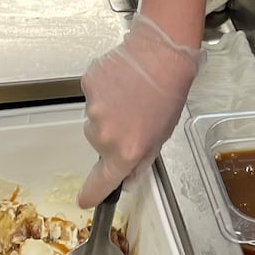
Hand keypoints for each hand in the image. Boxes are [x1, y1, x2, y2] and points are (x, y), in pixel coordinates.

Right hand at [78, 13, 202, 207]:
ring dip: (107, 109)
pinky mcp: (88, 85)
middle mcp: (106, 134)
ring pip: (94, 117)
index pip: (102, 182)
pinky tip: (121, 80)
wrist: (163, 54)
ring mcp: (94, 108)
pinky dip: (103, 89)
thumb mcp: (162, 136)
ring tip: (130, 94)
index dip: (92, 193)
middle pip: (97, 142)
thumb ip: (141, 161)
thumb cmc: (169, 92)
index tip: (86, 199)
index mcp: (127, 151)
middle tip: (132, 115)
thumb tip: (127, 179)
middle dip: (111, 133)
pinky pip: (91, 94)